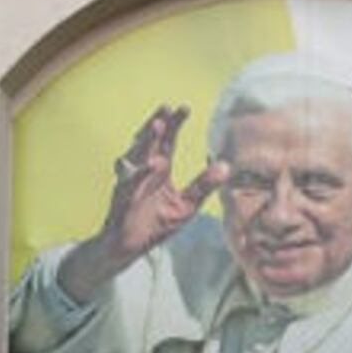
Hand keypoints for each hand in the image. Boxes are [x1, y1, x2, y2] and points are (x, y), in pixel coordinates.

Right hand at [59, 105, 228, 303]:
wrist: (129, 245)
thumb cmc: (157, 224)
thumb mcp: (187, 205)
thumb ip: (204, 185)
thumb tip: (226, 166)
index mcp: (159, 169)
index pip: (167, 141)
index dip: (174, 124)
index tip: (184, 107)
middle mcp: (143, 170)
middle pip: (150, 141)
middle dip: (158, 123)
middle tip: (168, 107)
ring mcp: (131, 182)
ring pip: (137, 155)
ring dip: (146, 140)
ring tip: (157, 125)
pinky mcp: (125, 197)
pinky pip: (132, 182)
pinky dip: (142, 172)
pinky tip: (155, 164)